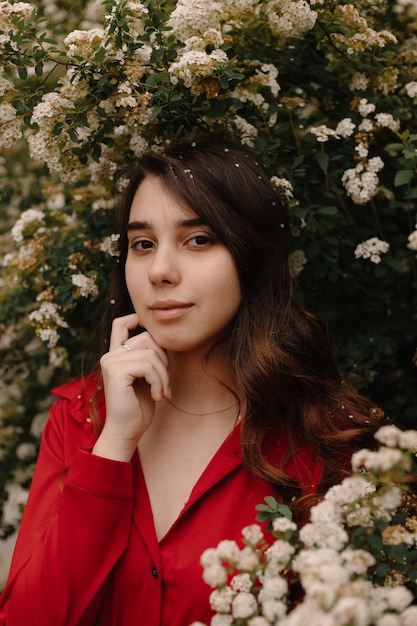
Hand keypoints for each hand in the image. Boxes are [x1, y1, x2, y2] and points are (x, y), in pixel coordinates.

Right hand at [92, 314, 170, 460]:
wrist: (126, 433)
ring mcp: (110, 362)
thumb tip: (165, 338)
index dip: (137, 318)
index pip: (121, 323)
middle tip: (165, 383)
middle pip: (147, 337)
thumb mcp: (147, 378)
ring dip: (164, 376)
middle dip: (164, 360)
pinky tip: (157, 397)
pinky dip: (159, 382)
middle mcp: (110, 356)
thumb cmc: (139, 408)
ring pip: (151, 354)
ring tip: (162, 393)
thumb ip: (149, 358)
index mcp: (116, 355)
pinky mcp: (116, 372)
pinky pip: (148, 366)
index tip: (155, 335)